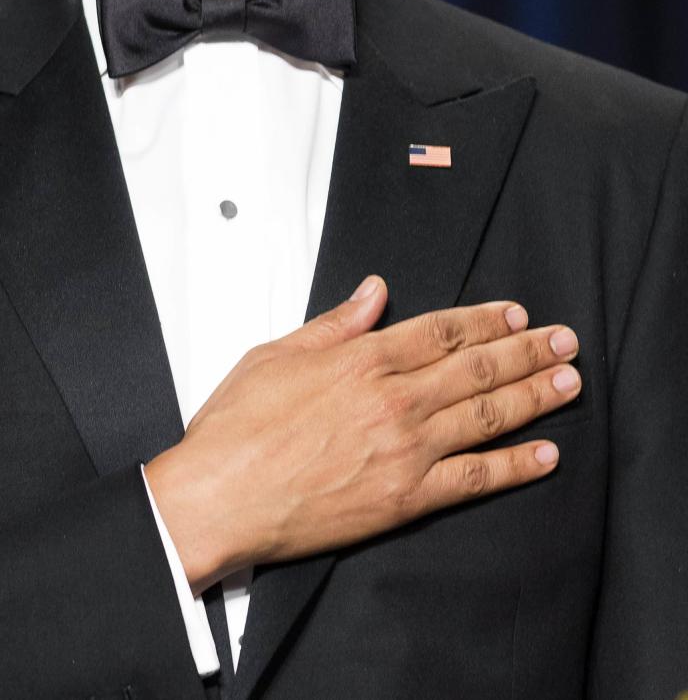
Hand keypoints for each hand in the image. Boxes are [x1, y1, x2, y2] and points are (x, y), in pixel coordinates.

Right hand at [145, 277, 580, 592]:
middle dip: (526, 350)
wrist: (221, 496)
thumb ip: (335, 324)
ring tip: (569, 381)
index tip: (515, 314)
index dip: (484, 320)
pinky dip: (515, 466)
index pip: (440, 331)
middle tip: (564, 340)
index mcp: (361, 360)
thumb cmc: (238, 428)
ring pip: (485, 416)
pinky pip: (474, 479)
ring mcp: (404, 450)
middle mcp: (392, 400)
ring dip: (534, 395)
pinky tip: (545, 454)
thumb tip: (373, 292)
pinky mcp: (405, 497)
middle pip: (475, 368)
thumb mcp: (277, 354)